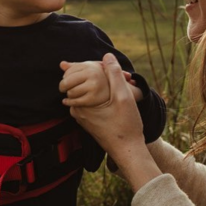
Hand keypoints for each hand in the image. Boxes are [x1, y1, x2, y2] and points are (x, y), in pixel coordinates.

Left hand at [59, 61, 109, 106]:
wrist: (116, 92)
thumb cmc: (100, 79)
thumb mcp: (91, 69)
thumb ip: (76, 66)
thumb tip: (62, 64)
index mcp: (90, 66)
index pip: (68, 72)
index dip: (65, 77)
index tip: (66, 80)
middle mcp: (93, 74)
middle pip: (67, 82)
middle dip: (63, 86)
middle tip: (63, 89)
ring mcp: (93, 86)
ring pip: (70, 92)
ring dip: (69, 95)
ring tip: (73, 93)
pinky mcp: (93, 98)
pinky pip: (75, 102)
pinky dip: (69, 102)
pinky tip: (68, 101)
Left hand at [65, 54, 161, 191]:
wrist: (128, 150)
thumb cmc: (125, 125)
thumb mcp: (123, 96)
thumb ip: (114, 74)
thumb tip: (107, 55)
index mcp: (81, 103)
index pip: (80, 75)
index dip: (98, 67)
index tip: (111, 67)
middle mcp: (77, 110)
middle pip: (85, 83)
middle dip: (101, 76)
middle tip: (124, 77)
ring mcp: (82, 116)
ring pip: (89, 92)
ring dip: (103, 86)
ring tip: (123, 84)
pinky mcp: (89, 121)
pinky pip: (92, 102)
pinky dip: (102, 96)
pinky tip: (117, 96)